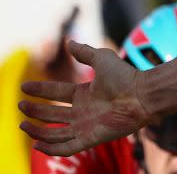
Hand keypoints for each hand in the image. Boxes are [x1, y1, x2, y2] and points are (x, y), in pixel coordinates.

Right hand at [18, 40, 152, 155]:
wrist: (142, 94)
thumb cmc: (126, 76)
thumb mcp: (102, 59)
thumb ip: (86, 52)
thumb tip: (69, 42)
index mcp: (84, 94)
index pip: (56, 93)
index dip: (40, 91)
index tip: (23, 87)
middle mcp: (83, 111)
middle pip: (52, 114)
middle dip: (35, 111)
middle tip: (19, 105)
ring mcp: (86, 126)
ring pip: (55, 132)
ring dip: (38, 130)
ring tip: (23, 125)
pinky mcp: (90, 138)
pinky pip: (67, 148)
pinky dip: (52, 148)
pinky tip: (37, 145)